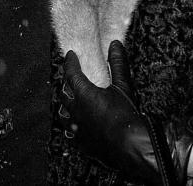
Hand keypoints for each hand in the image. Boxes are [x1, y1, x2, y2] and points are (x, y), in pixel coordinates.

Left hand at [59, 40, 191, 185]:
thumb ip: (117, 64)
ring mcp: (77, 129)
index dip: (69, 62)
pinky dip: (70, 126)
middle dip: (65, 83)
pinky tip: (74, 125)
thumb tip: (115, 45)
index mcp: (83, 94)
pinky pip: (69, 133)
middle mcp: (75, 111)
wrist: (130, 147)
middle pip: (63, 93)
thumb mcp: (123, 86)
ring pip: (62, 115)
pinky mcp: (81, 143)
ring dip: (65, 106)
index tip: (70, 56)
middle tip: (70, 77)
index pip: (71, 73)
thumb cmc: (126, 115)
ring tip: (70, 101)